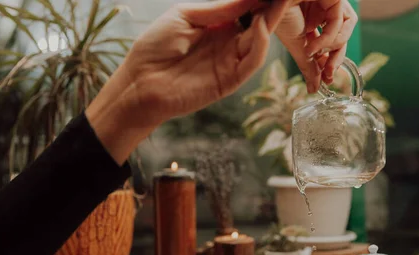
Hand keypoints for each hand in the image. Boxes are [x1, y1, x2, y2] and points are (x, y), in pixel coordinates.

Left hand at [87, 0, 288, 163]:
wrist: (139, 82)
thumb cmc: (155, 47)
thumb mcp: (186, 16)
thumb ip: (219, 9)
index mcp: (217, 25)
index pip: (246, 9)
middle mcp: (228, 43)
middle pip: (258, 23)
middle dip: (273, 7)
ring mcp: (231, 62)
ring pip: (259, 42)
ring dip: (271, 22)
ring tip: (279, 3)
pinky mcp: (231, 80)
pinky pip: (251, 62)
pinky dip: (260, 45)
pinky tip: (260, 27)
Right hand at [276, 0, 357, 92]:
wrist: (271, 2)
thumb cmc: (277, 14)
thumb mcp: (295, 45)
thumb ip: (308, 65)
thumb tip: (313, 89)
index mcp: (312, 21)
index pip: (328, 45)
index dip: (328, 62)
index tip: (326, 79)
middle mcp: (323, 12)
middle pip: (341, 40)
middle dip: (335, 60)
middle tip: (328, 75)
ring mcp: (329, 4)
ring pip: (346, 31)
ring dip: (332, 48)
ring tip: (313, 55)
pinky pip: (342, 22)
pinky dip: (329, 38)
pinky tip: (314, 46)